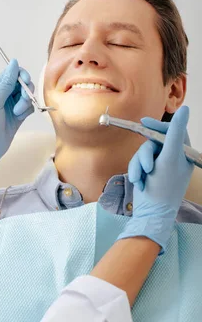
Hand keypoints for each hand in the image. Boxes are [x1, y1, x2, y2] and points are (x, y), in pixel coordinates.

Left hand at [0, 59, 33, 186]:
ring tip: (17, 113)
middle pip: (21, 84)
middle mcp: (2, 95)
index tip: (26, 82)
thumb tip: (14, 61)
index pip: (11, 74)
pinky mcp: (17, 117)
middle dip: (25, 91)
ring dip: (25, 102)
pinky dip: (26, 110)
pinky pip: (28, 108)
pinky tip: (20, 117)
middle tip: (23, 100)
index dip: (21, 75)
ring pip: (26, 96)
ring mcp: (9, 106)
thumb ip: (7, 81)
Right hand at [118, 106, 193, 250]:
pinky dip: (136, 171)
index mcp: (184, 153)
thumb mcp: (170, 156)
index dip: (157, 127)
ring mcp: (159, 165)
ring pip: (142, 152)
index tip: (143, 122)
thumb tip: (185, 108)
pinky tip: (139, 183)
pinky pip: (137, 162)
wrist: (151, 212)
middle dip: (145, 154)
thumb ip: (175, 132)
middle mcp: (172, 157)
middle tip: (146, 166)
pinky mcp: (147, 172)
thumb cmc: (165, 187)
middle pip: (153, 141)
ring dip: (138, 165)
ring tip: (141, 178)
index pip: (171, 131)